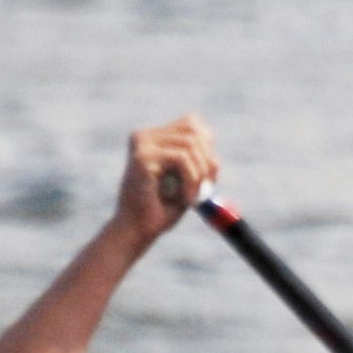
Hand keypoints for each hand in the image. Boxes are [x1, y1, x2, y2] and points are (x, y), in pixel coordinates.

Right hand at [115, 116, 218, 244]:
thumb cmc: (161, 209)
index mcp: (153, 138)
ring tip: (195, 196)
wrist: (138, 230)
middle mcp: (144, 136)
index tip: (209, 174)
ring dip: (200, 173)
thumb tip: (215, 157)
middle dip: (208, 159)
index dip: (208, 145)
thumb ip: (199, 162)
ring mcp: (141, 144)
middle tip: (207, 187)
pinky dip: (192, 180)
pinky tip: (187, 199)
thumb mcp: (187, 181)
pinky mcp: (142, 157)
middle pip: (193, 130)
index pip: (192, 122)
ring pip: (190, 144)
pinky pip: (182, 159)